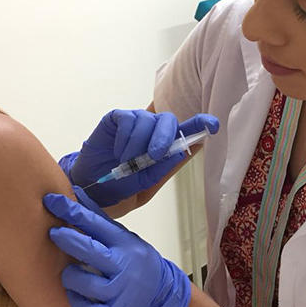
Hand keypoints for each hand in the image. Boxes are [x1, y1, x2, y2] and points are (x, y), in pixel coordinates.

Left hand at [43, 187, 190, 306]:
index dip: (71, 210)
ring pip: (84, 284)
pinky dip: (77, 302)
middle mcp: (123, 266)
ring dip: (70, 277)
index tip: (52, 200)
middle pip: (89, 251)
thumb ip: (97, 219)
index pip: (95, 223)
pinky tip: (76, 294)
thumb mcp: (121, 235)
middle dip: (67, 240)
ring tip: (70, 272)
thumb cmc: (135, 259)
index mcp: (123, 243)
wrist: (160, 290)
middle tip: (54, 234)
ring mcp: (120, 291)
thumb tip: (74, 193)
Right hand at [60, 109, 218, 206]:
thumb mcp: (146, 183)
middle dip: (163, 137)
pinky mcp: (117, 118)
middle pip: (168, 120)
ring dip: (138, 144)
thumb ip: (164, 167)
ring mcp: (136, 122)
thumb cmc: (121, 186)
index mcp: (166, 146)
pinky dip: (124, 138)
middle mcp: (154, 130)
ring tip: (126, 161)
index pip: (188, 130)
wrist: (92, 187)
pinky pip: (127, 119)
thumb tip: (184, 150)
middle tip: (152, 156)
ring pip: (147, 120)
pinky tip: (117, 151)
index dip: (202, 124)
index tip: (213, 125)